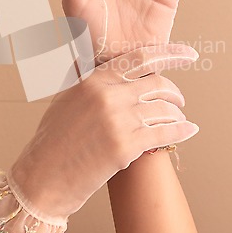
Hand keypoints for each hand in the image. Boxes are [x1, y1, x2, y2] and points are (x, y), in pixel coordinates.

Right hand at [9, 44, 197, 222]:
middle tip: (179, 100)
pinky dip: (182, 131)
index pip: (141, 58)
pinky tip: (189, 130)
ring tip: (179, 119)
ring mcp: (117, 120)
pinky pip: (165, 133)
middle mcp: (107, 95)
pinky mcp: (124, 147)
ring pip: (165, 109)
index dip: (170, 54)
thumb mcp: (66, 99)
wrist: (42, 178)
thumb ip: (87, 79)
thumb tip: (99, 61)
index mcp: (93, 79)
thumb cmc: (53, 141)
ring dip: (178, 114)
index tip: (189, 55)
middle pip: (158, 84)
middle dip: (175, 92)